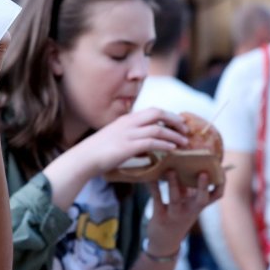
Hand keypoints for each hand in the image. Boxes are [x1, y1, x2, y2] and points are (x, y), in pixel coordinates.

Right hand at [71, 107, 189, 175]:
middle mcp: (128, 123)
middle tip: (186, 129)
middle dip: (175, 120)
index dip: (168, 115)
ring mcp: (128, 134)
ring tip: (184, 142)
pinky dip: (165, 144)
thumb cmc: (98, 152)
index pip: (152, 111)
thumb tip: (145, 146)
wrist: (83, 159)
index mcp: (126, 119)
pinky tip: (172, 149)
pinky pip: (152, 142)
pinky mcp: (128, 146)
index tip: (179, 123)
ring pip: (158, 128)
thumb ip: (130, 138)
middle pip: (158, 113)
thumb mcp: (115, 138)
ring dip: (174, 134)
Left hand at [143, 170, 223, 255]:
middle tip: (203, 172)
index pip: (216, 195)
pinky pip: (157, 200)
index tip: (221, 168)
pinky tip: (150, 177)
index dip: (221, 183)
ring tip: (170, 170)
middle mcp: (190, 211)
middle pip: (202, 200)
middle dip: (203, 186)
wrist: (164, 242)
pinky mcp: (160, 217)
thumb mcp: (186, 204)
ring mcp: (175, 215)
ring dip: (173, 184)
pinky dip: (154, 188)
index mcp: (198, 205)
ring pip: (176, 199)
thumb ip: (187, 187)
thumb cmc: (177, 216)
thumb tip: (186, 164)